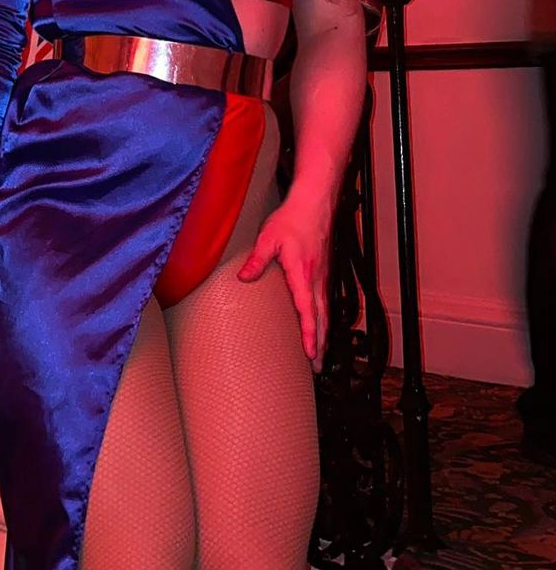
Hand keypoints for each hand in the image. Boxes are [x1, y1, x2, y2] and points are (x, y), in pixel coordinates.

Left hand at [237, 193, 333, 371]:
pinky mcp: (323, 271)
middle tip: (318, 367)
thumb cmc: (293, 219)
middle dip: (320, 344)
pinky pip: (326, 301)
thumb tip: (243, 277)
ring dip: (324, 334)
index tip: (310, 354)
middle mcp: (317, 279)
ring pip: (326, 312)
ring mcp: (322, 276)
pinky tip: (320, 324)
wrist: (314, 202)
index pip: (308, 311)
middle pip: (322, 319)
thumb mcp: (268, 238)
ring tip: (320, 354)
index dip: (310, 335)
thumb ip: (256, 259)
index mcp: (303, 274)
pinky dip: (325, 318)